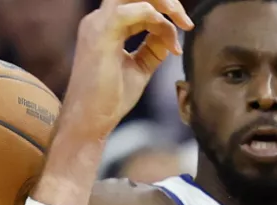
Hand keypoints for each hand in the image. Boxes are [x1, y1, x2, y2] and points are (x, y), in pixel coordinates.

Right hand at [62, 0, 192, 140]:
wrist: (90, 120)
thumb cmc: (110, 99)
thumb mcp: (139, 69)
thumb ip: (153, 50)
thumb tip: (171, 38)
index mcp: (106, 26)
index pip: (138, 3)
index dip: (165, 14)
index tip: (184, 32)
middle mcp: (99, 20)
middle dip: (165, 0)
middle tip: (186, 22)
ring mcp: (97, 24)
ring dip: (163, 4)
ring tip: (182, 23)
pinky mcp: (101, 34)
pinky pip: (132, 10)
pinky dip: (156, 20)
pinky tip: (169, 40)